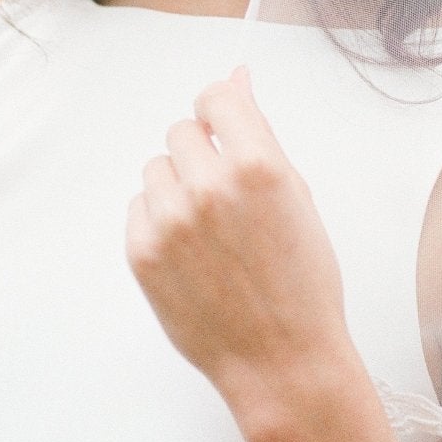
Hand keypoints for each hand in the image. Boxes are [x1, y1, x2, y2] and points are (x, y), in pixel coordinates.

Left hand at [125, 64, 351, 415]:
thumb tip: (238, 81)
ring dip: (177, 187)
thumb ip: (261, 136)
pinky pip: (138, 208)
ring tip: (210, 231)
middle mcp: (208, 187)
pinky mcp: (142, 252)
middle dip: (201, 153)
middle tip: (226, 195)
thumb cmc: (303, 285)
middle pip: (181, 131)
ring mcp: (170, 221)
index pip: (215, 97)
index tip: (223, 127)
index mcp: (258, 166)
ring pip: (156, 169)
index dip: (221, 111)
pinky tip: (192, 253)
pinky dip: (159, 221)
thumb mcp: (298, 198)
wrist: (282, 361)